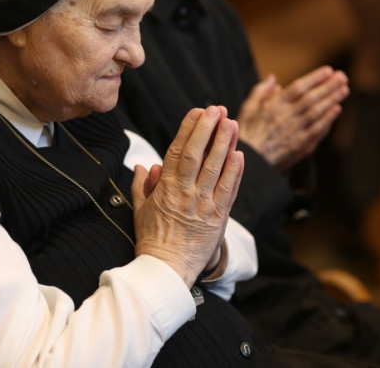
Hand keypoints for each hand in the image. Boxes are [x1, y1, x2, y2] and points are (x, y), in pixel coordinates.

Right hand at [131, 106, 243, 286]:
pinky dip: (235, 172)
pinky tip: (239, 155)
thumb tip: (145, 166)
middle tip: (218, 109)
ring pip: (216, 168)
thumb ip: (143, 186)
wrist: (166, 271)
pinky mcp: (218, 218)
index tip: (197, 111)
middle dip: (208, 129)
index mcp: (166, 188)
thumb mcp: (140, 210)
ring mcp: (204, 205)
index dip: (188, 129)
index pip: (178, 151)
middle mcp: (186, 193)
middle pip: (198, 154)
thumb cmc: (152, 241)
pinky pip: (229, 191)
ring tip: (232, 123)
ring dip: (225, 143)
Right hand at [238, 67, 348, 170]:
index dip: (314, 78)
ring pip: (316, 113)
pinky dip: (328, 119)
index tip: (328, 70)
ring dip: (332, 100)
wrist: (249, 160)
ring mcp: (294, 131)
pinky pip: (317, 130)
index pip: (298, 88)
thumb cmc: (246, 132)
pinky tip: (336, 110)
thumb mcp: (248, 107)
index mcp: (273, 106)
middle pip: (311, 98)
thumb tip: (274, 79)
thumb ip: (261, 91)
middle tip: (342, 77)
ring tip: (344, 90)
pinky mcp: (299, 144)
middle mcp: (285, 117)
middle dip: (328, 87)